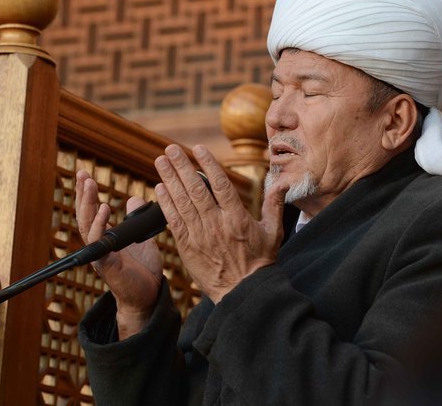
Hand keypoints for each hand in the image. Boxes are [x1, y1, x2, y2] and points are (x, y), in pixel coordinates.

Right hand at [75, 170, 162, 338]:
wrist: (148, 297)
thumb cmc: (143, 271)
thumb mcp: (141, 239)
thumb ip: (136, 221)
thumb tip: (134, 199)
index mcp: (107, 238)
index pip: (94, 211)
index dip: (89, 193)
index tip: (85, 174)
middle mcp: (100, 245)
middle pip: (86, 215)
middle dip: (83, 194)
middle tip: (81, 173)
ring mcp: (102, 255)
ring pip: (88, 226)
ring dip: (88, 204)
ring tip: (90, 185)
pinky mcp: (109, 265)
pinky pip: (100, 244)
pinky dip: (100, 226)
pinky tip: (104, 210)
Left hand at [154, 144, 288, 302]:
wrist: (243, 293)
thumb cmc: (260, 262)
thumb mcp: (274, 232)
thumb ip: (275, 205)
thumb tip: (282, 184)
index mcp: (237, 218)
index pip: (220, 185)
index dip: (208, 164)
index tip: (198, 148)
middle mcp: (216, 225)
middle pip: (196, 190)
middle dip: (182, 167)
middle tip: (170, 149)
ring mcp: (200, 236)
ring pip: (182, 203)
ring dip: (170, 180)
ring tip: (161, 161)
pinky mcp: (187, 248)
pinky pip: (174, 222)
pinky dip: (165, 204)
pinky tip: (159, 189)